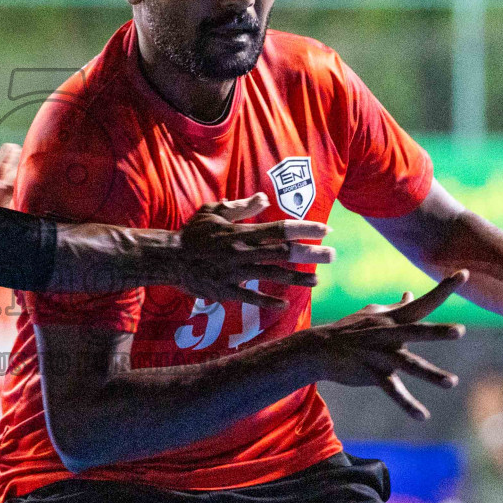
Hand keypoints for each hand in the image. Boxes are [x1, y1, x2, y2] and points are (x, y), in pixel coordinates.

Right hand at [169, 193, 334, 308]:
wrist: (169, 258)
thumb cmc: (193, 234)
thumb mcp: (214, 212)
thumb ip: (240, 207)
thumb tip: (263, 198)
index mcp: (241, 232)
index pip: (280, 228)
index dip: (305, 229)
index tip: (325, 230)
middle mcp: (242, 252)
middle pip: (283, 253)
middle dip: (311, 254)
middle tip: (332, 255)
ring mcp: (235, 273)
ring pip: (273, 276)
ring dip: (297, 279)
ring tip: (316, 280)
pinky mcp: (225, 290)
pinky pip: (251, 298)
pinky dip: (268, 302)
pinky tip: (285, 304)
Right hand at [309, 270, 469, 419]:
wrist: (319, 348)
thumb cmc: (349, 329)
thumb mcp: (372, 315)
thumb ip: (395, 308)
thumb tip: (411, 294)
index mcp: (392, 318)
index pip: (423, 302)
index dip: (444, 289)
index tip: (465, 273)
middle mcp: (388, 334)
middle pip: (416, 332)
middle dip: (438, 332)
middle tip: (461, 331)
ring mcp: (380, 355)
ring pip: (408, 365)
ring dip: (430, 374)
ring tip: (451, 383)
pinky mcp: (372, 374)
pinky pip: (393, 391)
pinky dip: (407, 404)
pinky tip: (422, 416)